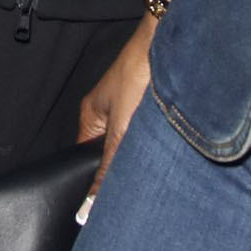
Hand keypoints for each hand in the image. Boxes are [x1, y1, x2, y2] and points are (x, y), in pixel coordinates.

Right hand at [75, 10, 156, 212]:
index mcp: (90, 118)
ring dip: (138, 158)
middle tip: (131, 196)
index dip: (93, 183)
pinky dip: (151, 146)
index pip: (84, 161)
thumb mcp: (122, 129)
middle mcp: (106, 115)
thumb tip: (88, 208)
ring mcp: (127, 111)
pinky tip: (161, 154)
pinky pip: (144, 137)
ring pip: (129, 147)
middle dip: (119, 173)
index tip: (102, 207)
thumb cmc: (137, 74)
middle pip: (108, 155)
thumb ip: (108, 168)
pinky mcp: (147, 108)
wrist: (166, 42)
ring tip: (148, 176)